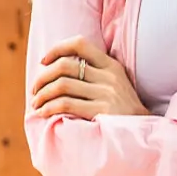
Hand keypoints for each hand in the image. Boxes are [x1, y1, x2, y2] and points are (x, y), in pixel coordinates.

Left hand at [31, 36, 149, 119]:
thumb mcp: (113, 85)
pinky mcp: (102, 111)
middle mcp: (109, 76)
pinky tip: (42, 113)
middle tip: (34, 90)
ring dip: (42, 95)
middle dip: (42, 77)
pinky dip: (48, 108)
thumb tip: (54, 68)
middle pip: (65, 65)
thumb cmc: (120, 110)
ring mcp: (107, 93)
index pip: (80, 43)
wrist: (142, 132)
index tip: (43, 62)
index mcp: (111, 65)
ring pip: (62, 85)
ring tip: (35, 104)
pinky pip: (65, 104)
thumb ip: (93, 74)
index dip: (56, 49)